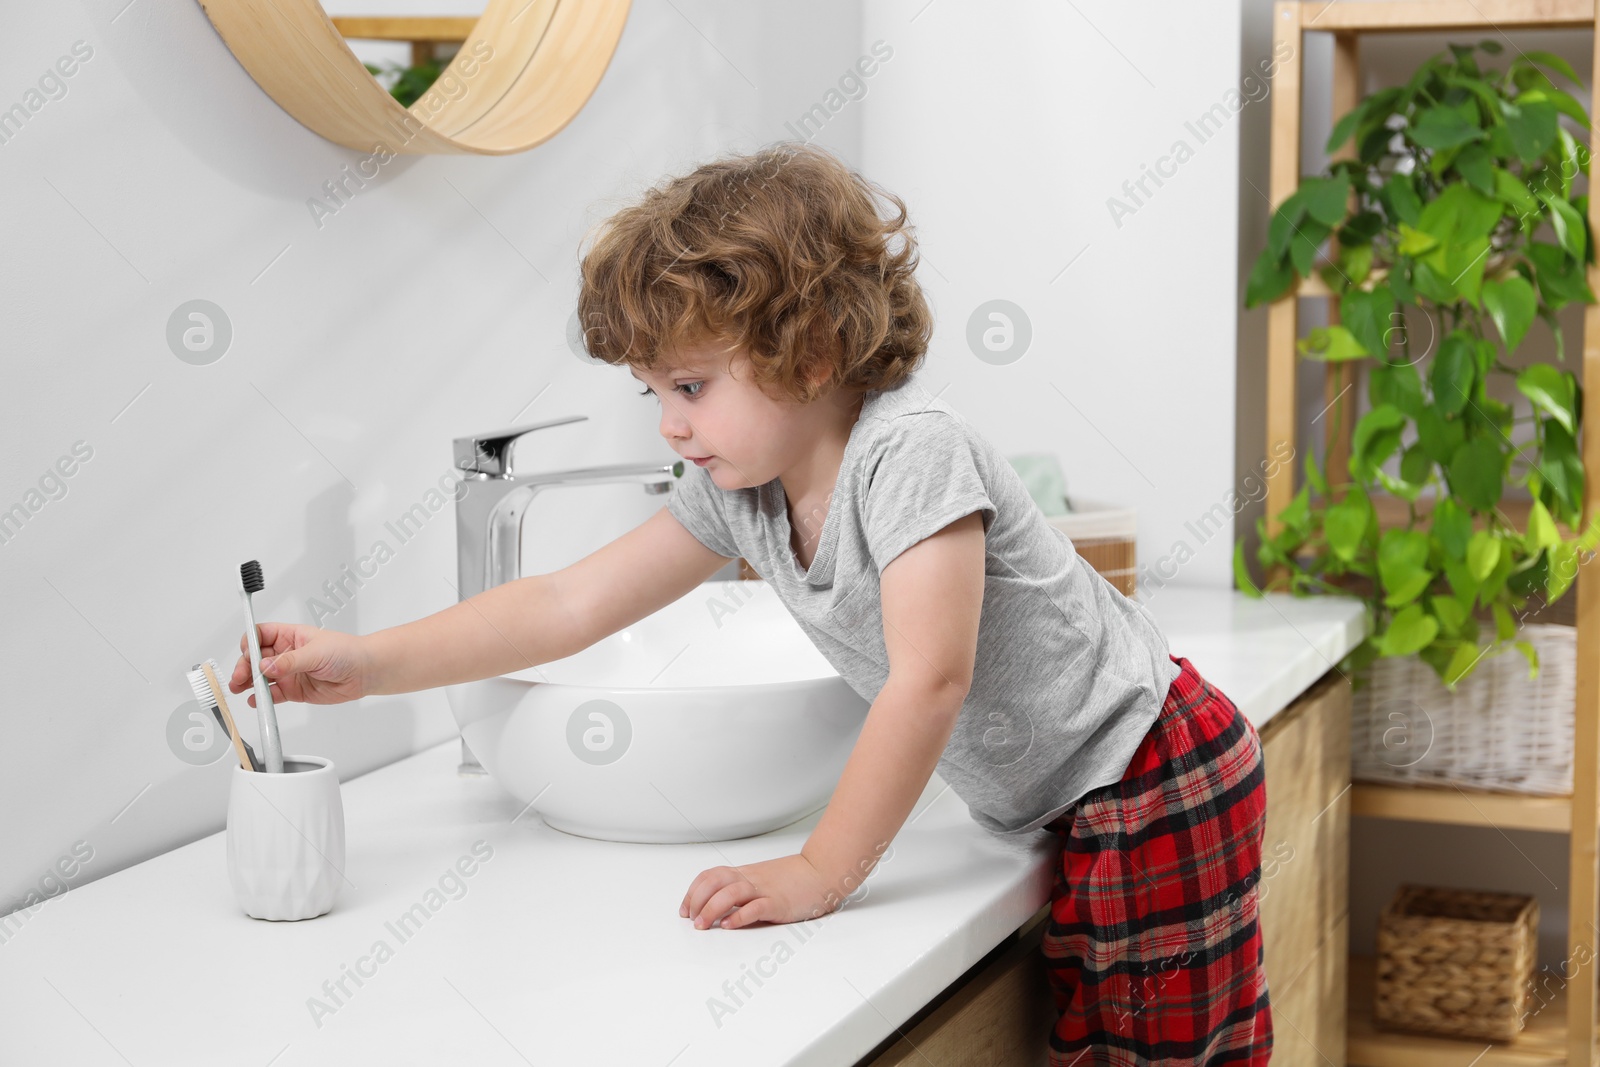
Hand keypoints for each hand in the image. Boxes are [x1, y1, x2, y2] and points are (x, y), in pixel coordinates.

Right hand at [229, 622, 369, 706]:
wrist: (364, 672)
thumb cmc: (346, 652)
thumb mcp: (316, 652)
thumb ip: (289, 662)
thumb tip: (265, 666)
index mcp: (290, 637)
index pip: (261, 635)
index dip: (250, 643)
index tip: (246, 653)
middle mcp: (287, 654)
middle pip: (256, 658)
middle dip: (245, 666)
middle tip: (240, 677)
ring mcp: (289, 673)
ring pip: (261, 677)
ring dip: (248, 682)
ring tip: (239, 688)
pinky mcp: (294, 691)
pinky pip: (273, 695)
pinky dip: (262, 698)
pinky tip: (256, 700)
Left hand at [680, 854, 841, 929]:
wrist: (821, 872)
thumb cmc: (793, 879)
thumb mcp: (761, 879)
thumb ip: (742, 888)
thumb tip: (720, 906)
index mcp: (744, 874)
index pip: (709, 876)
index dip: (692, 892)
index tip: (685, 910)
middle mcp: (750, 879)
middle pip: (714, 883)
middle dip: (696, 901)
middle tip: (692, 920)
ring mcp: (764, 890)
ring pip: (729, 894)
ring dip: (711, 910)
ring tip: (704, 926)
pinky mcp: (778, 903)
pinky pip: (755, 908)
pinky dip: (739, 917)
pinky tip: (730, 925)